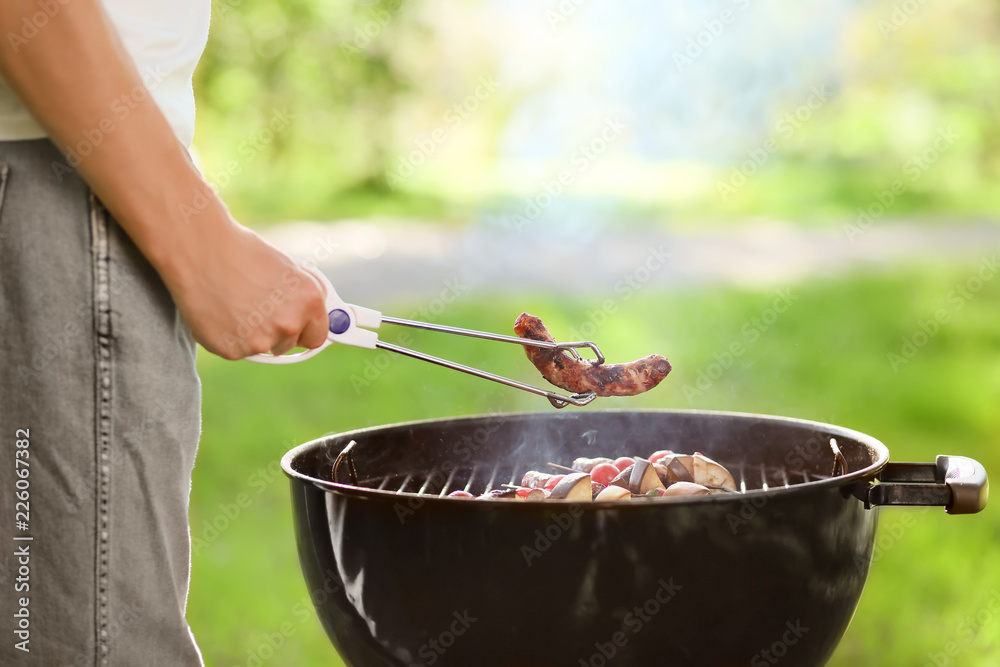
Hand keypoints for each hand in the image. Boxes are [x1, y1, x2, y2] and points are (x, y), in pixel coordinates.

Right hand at [160, 220, 329, 359]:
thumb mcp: (285, 270)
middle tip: (254, 307)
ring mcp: (262, 340)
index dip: (304, 330)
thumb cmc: (241, 251)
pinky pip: (236, 350)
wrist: (199, 248)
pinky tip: (218, 312)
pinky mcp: (234, 350)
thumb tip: (306, 318)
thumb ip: (298, 300)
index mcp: (310, 301)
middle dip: (275, 332)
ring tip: (233, 304)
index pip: (318, 335)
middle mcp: (290, 324)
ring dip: (252, 335)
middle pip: (290, 344)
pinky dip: (227, 337)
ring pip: (262, 347)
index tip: (295, 328)